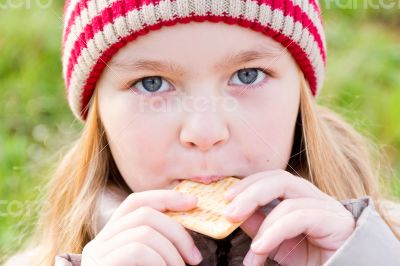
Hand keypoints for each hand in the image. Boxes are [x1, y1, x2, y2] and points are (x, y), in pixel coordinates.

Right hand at [81, 190, 202, 265]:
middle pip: (143, 213)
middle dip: (177, 230)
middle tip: (195, 258)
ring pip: (144, 231)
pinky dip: (161, 261)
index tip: (194, 202)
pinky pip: (138, 249)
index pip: (136, 203)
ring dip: (172, 251)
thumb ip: (160, 245)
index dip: (165, 198)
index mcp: (112, 238)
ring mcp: (96, 255)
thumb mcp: (152, 263)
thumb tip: (189, 217)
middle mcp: (99, 242)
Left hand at [223, 170, 355, 265]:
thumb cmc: (311, 259)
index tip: (224, 197)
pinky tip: (260, 248)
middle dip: (250, 193)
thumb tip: (234, 213)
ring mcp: (327, 206)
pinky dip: (275, 232)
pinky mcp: (337, 221)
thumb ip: (258, 225)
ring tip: (250, 250)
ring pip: (288, 199)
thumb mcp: (276, 242)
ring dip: (262, 224)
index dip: (247, 183)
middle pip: (279, 179)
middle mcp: (314, 196)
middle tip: (228, 213)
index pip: (272, 178)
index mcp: (300, 196)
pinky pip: (299, 218)